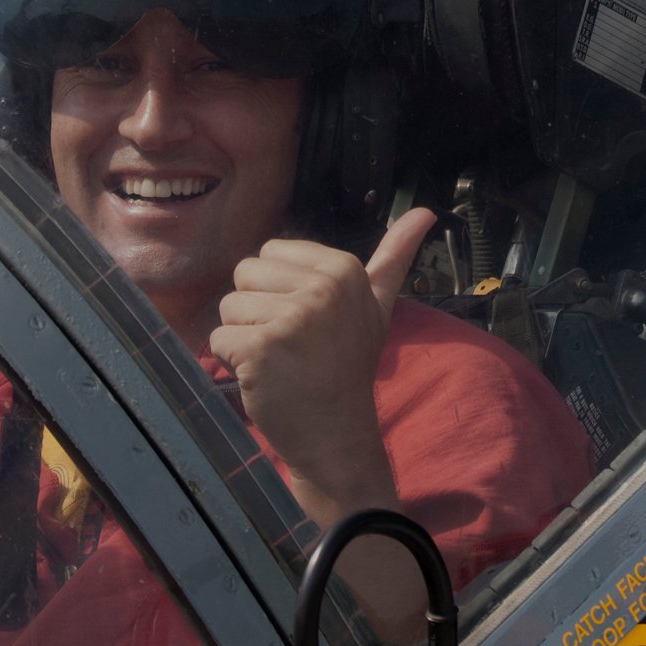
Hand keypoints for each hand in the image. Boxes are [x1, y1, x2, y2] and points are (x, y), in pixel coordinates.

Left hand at [207, 209, 432, 496]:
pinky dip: (231, 361)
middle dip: (257, 309)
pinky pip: (219, 337)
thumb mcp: (377, 306)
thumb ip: (394, 256)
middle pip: (245, 273)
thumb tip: (426, 210)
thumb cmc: (348, 365)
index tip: (309, 321)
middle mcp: (321, 288)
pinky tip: (263, 377)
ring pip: (228, 306)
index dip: (278, 289)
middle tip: (291, 344)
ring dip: (243, 336)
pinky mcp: (262, 347)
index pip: (270, 252)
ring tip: (279, 361)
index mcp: (343, 269)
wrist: (337, 436)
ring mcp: (292, 318)